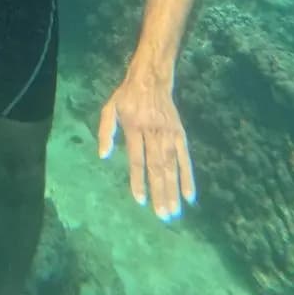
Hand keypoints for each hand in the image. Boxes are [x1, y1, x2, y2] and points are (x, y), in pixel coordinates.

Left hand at [97, 72, 195, 220]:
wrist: (151, 78)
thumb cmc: (127, 96)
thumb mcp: (110, 108)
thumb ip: (106, 131)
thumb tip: (103, 156)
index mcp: (134, 127)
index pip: (137, 159)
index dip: (138, 180)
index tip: (141, 201)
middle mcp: (153, 132)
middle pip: (157, 166)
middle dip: (160, 192)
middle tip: (163, 216)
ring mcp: (168, 134)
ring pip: (172, 165)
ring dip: (174, 189)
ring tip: (175, 211)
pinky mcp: (180, 133)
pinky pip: (185, 157)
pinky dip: (188, 176)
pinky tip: (190, 194)